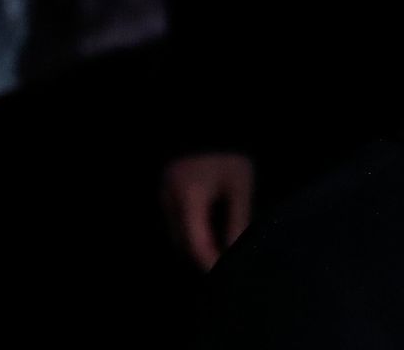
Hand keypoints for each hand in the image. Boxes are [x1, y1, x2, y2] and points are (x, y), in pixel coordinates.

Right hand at [161, 152, 254, 270]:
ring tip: (221, 249)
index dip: (210, 263)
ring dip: (197, 244)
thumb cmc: (229, 154)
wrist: (210, 128)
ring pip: (177, 234)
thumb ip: (238, 220)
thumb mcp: (240, 185)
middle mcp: (169, 198)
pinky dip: (191, 230)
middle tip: (226, 264)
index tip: (224, 274)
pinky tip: (211, 230)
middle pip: (183, 244)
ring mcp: (163, 195)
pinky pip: (175, 221)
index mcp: (190, 197)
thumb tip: (234, 254)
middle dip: (204, 256)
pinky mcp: (164, 191)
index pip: (196, 245)